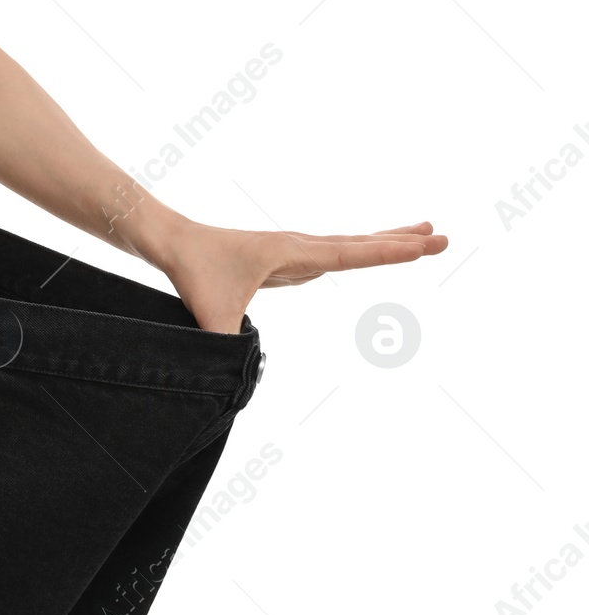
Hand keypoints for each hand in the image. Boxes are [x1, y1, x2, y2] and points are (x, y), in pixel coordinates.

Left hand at [155, 219, 447, 334]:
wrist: (172, 242)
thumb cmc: (193, 274)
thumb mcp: (211, 315)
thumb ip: (228, 346)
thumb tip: (237, 379)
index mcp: (291, 253)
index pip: (350, 254)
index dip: (389, 252)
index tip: (426, 244)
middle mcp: (298, 247)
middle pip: (360, 243)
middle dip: (401, 241)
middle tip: (443, 236)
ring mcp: (293, 252)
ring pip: (348, 246)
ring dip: (383, 240)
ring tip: (418, 234)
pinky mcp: (284, 260)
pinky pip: (331, 255)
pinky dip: (355, 251)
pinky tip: (363, 250)